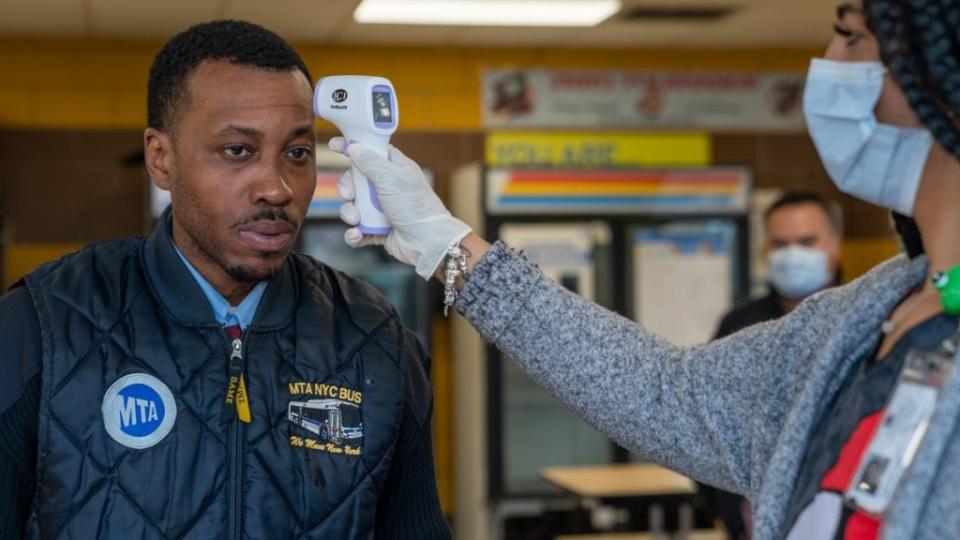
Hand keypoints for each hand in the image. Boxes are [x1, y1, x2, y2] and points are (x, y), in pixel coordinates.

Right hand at [331, 137, 472, 278]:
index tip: (334, 145)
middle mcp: (387, 187)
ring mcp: (381, 209)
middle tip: (350, 195)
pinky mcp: (377, 230)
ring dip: (350, 213)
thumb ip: (370, 161)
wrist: (426, 242)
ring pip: (352, 206)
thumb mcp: (392, 178)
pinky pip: (356, 230)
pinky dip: (354, 234)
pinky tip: (358, 235)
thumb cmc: (415, 207)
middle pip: (355, 180)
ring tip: (357, 220)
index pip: (370, 151)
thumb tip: (353, 148)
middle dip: (347, 188)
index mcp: (394, 169)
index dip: (352, 146)